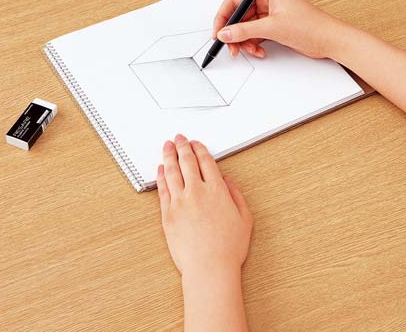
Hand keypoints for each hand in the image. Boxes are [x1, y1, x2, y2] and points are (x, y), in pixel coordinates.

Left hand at [157, 134, 251, 276]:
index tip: (195, 143)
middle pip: (187, 161)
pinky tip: (161, 169)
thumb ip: (236, 195)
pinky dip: (161, 176)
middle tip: (179, 138)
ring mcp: (180, 202)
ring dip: (169, 155)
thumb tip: (227, 180)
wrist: (209, 268)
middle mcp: (197, 192)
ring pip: (172, 171)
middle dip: (182, 146)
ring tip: (167, 146)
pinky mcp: (167, 214)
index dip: (199, 149)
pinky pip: (163, 189)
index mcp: (217, 190)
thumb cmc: (229, 248)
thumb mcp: (244, 218)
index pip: (206, 161)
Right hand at [212, 0, 345, 58]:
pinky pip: (254, 35)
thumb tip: (225, 33)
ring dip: (244, 41)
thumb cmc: (311, 26)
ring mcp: (269, 14)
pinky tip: (260, 51)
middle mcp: (266, 0)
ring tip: (250, 51)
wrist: (330, 40)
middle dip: (234, 33)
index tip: (218, 33)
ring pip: (245, 28)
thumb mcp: (272, 28)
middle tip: (231, 47)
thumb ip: (244, 30)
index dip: (223, 17)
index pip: (235, 1)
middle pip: (238, 16)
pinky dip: (253, 44)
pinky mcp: (273, 26)